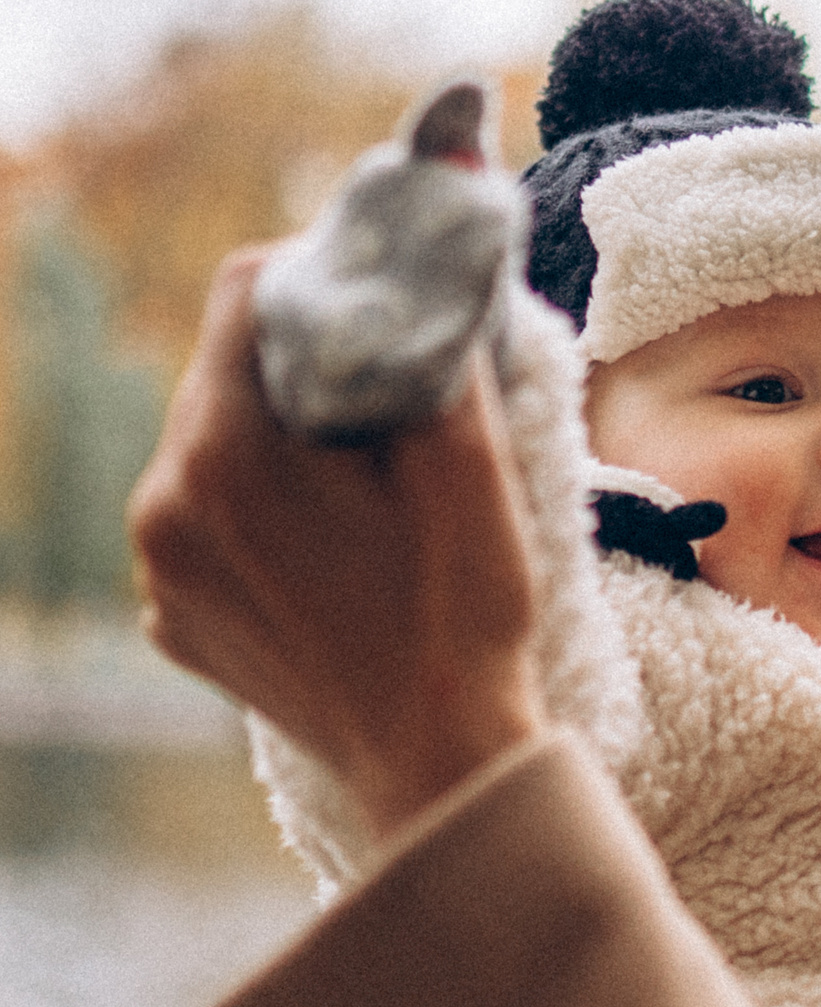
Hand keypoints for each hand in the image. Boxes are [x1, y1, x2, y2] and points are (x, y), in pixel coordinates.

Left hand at [129, 248, 545, 840]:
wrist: (443, 766)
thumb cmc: (469, 618)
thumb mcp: (474, 467)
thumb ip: (438, 345)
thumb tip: (441, 240)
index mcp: (227, 452)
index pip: (246, 293)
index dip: (323, 277)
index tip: (387, 311)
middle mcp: (164, 501)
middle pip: (224, 373)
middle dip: (303, 371)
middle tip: (391, 409)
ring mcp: (160, 569)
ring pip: (212, 448)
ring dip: (280, 446)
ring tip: (365, 495)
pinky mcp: (174, 618)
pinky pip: (206, 525)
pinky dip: (261, 519)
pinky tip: (333, 559)